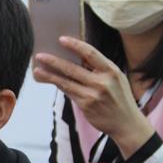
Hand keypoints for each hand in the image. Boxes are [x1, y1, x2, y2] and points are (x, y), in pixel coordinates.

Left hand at [32, 36, 155, 155]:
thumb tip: (77, 58)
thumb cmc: (119, 98)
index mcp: (111, 70)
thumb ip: (99, 69)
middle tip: (40, 56)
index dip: (75, 45)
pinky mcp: (86, 105)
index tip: (61, 39)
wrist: (126, 123)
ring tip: (37, 70)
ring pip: (66, 81)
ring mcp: (93, 94)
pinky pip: (68, 92)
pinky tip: (48, 80)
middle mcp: (102, 81)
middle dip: (54, 61)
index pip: (90, 53)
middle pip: (72, 68)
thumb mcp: (116, 79)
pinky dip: (58, 85)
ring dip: (49, 75)